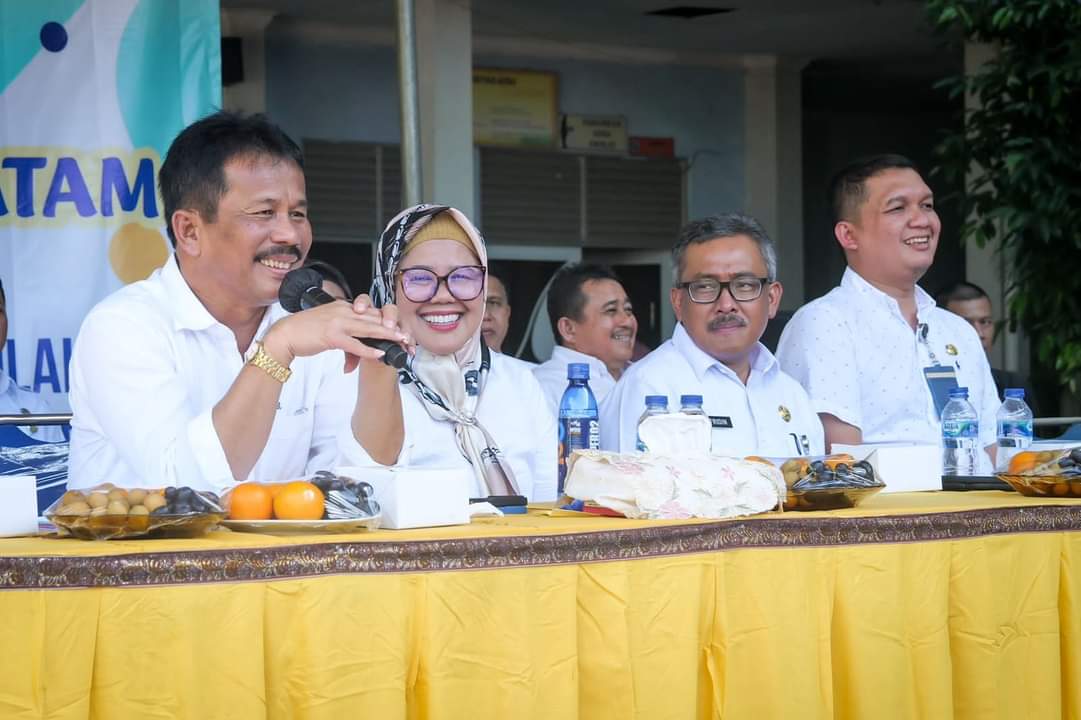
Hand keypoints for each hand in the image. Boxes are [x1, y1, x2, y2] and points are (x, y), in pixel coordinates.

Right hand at [262, 295, 412, 372]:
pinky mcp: (331, 336)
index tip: (401, 331)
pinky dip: (367, 349)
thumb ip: (346, 341)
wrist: (285, 335)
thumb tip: (352, 361)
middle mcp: (343, 311)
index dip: (388, 322)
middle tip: (409, 336)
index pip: (371, 313)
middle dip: (394, 328)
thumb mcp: (330, 331)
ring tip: (402, 342)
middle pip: (374, 319)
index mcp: (344, 307)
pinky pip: (354, 343)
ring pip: (369, 328)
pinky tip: (379, 353)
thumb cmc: (305, 333)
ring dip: (388, 335)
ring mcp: (338, 322)